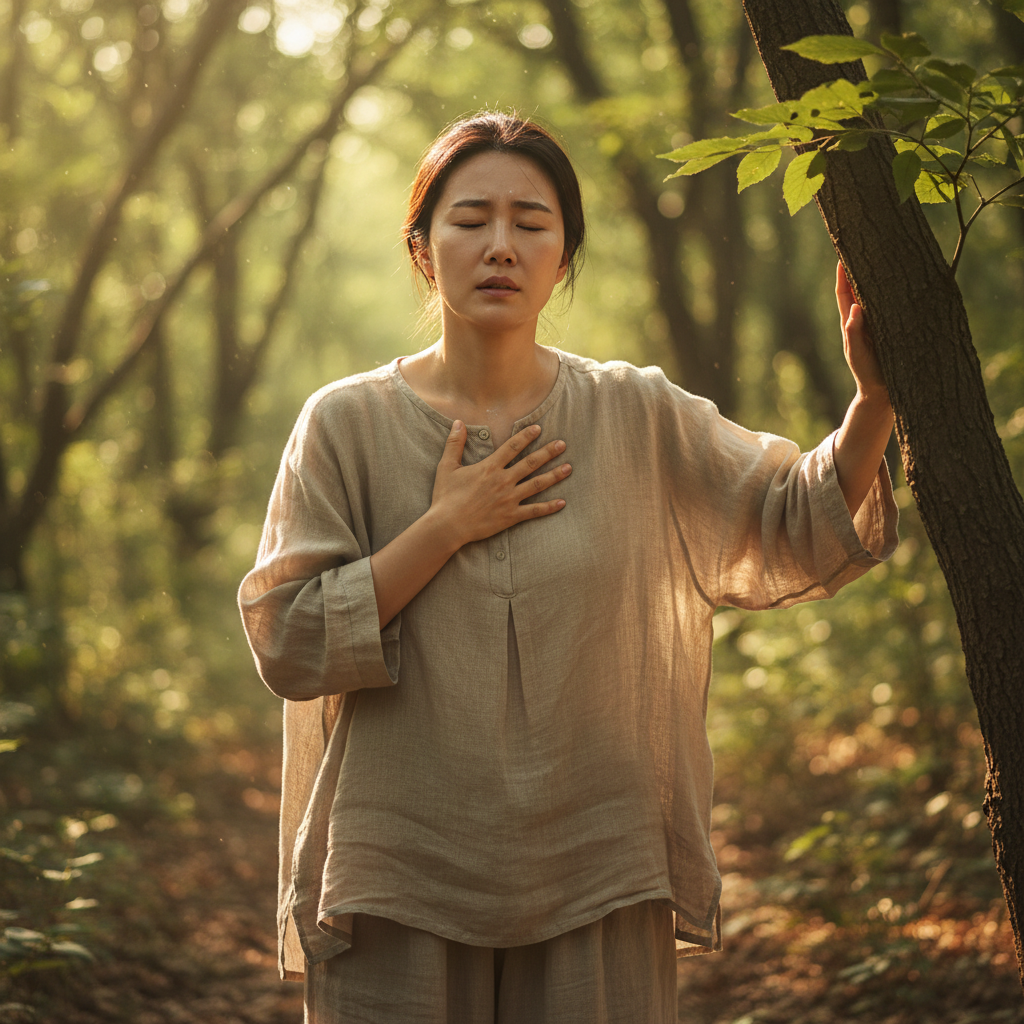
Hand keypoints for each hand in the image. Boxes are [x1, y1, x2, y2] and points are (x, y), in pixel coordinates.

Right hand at [430, 421, 569, 546]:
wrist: (447, 526)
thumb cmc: (445, 497)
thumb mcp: (447, 467)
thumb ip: (454, 443)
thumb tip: (458, 422)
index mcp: (489, 467)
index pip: (512, 447)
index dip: (526, 436)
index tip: (539, 428)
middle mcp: (503, 481)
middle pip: (531, 463)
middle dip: (548, 452)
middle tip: (562, 444)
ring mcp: (509, 499)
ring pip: (537, 485)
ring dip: (554, 475)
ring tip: (569, 468)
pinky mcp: (510, 516)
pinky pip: (534, 511)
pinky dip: (549, 507)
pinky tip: (562, 502)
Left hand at [836, 262, 888, 403]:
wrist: (883, 391)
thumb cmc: (867, 372)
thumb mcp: (858, 354)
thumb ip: (855, 333)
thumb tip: (854, 308)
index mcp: (851, 323)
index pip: (844, 293)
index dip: (842, 275)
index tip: (841, 255)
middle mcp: (863, 319)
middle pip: (857, 288)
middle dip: (856, 268)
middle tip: (860, 246)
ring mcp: (876, 322)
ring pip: (873, 294)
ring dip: (874, 277)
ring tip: (878, 256)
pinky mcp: (890, 327)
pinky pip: (888, 304)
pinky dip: (888, 291)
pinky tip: (898, 279)